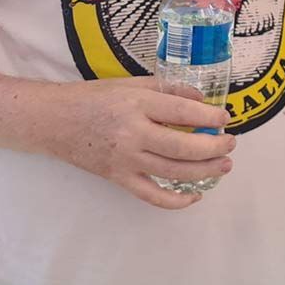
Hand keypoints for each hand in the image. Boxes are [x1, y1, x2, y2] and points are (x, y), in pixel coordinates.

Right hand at [57, 76, 233, 209]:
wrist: (54, 120)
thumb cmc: (94, 97)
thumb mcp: (131, 84)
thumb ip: (167, 90)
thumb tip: (201, 100)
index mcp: (137, 105)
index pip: (183, 113)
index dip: (210, 118)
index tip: (225, 118)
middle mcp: (133, 134)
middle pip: (183, 148)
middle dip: (214, 147)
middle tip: (230, 143)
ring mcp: (125, 160)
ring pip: (174, 173)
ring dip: (205, 171)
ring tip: (224, 165)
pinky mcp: (118, 178)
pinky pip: (152, 196)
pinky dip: (176, 201)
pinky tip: (195, 195)